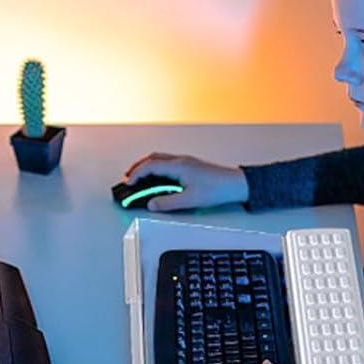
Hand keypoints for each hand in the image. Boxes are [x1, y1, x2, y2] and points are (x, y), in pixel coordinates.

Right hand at [119, 153, 248, 211]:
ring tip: (138, 178)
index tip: (127, 184)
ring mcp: (186, 161)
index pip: (150, 166)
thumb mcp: (189, 200)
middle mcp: (181, 160)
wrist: (236, 183)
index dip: (136, 175)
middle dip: (137, 168)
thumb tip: (151, 204)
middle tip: (127, 179)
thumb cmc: (217, 188)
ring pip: (160, 159)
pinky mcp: (190, 165)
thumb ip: (167, 203)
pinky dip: (156, 168)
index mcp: (179, 166)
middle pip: (152, 158)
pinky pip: (167, 162)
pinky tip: (156, 178)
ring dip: (146, 167)